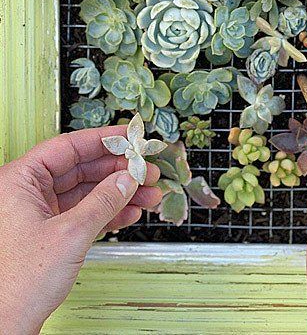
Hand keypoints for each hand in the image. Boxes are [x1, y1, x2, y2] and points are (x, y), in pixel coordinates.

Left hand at [0, 126, 161, 334]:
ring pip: (86, 192)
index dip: (102, 140)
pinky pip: (83, 213)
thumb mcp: (70, 233)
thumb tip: (127, 179)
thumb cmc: (17, 284)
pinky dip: (108, 212)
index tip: (129, 137)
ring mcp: (39, 213)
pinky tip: (130, 212)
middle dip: (117, 171)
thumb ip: (103, 201)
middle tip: (145, 170)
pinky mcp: (49, 232)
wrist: (5, 326)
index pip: (68, 147)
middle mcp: (28, 192)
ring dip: (118, 193)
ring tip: (147, 194)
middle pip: (81, 169)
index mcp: (21, 180)